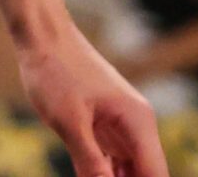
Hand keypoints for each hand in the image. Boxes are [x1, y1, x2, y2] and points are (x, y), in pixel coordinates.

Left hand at [19, 26, 165, 176]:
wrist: (42, 34)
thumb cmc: (55, 70)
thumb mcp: (69, 121)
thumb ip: (90, 162)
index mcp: (138, 122)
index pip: (156, 175)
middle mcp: (137, 126)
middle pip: (145, 174)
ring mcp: (121, 126)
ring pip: (129, 170)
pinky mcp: (103, 125)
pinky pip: (112, 160)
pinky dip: (105, 174)